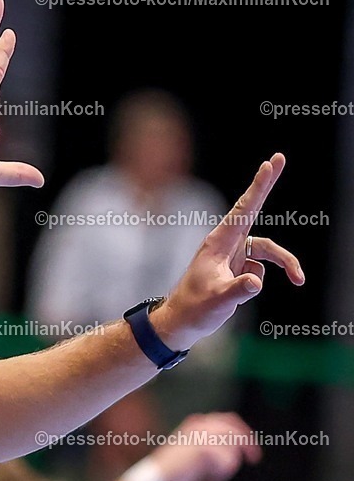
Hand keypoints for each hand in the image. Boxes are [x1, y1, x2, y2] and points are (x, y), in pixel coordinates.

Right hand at [147, 413, 261, 480]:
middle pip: (235, 429)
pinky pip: (227, 460)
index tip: (251, 449)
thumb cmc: (175, 470)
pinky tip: (211, 479)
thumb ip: (212, 446)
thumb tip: (235, 450)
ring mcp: (200, 435)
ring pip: (232, 446)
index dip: (244, 432)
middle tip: (255, 458)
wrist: (156, 479)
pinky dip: (222, 472)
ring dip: (229, 463)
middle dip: (247, 443)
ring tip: (215, 475)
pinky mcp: (201, 449)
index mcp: (196, 422)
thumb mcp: (194, 451)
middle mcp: (199, 424)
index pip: (230, 419)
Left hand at [154, 153, 304, 349]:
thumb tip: (255, 280)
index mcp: (219, 243)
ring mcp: (232, 255)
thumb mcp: (218, 301)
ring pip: (267, 251)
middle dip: (266, 186)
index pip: (244, 210)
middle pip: (254, 211)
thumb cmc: (195, 309)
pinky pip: (260, 269)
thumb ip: (238, 290)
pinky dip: (260, 281)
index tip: (269, 163)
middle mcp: (226, 244)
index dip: (259, 187)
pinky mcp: (237, 267)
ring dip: (286, 263)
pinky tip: (241, 294)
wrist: (182, 323)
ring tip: (299, 279)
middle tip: (279, 157)